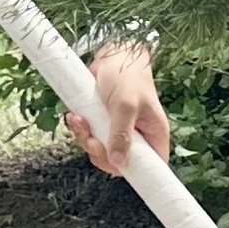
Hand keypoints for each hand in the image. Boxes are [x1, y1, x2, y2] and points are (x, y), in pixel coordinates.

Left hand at [69, 38, 171, 175]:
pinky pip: (89, 137)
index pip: (152, 167)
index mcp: (154, 134)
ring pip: (100, 150)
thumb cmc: (128, 76)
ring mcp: (119, 130)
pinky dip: (79, 130)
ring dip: (85, 138)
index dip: (135, 173)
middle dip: (99, 152)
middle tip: (91, 137)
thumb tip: (118, 162)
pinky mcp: (102, 123)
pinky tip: (74, 116)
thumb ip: (122, 134)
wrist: (113, 54)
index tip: (114, 166)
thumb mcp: (126, 105)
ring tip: (78, 120)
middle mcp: (138, 136)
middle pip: (119, 162)